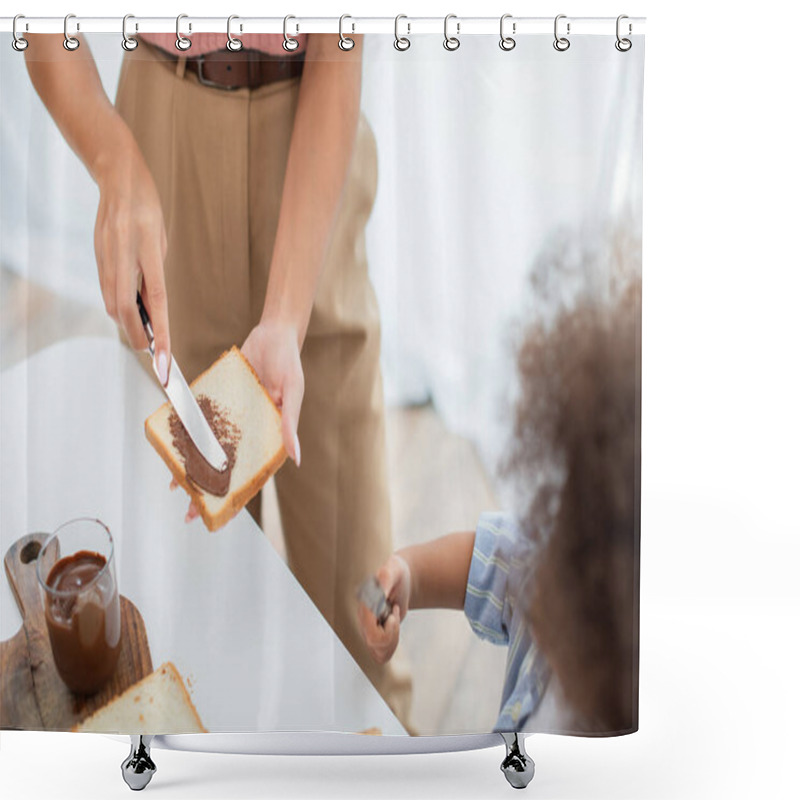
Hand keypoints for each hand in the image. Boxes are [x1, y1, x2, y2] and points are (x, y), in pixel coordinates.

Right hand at [94, 135, 170, 384]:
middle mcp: (124, 253)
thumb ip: (154, 271)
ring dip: (127, 323)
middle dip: (138, 336)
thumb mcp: (160, 238)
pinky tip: (130, 312)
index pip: (156, 301)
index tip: (163, 358)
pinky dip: (118, 306)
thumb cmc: (147, 207)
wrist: (117, 175)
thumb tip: (150, 305)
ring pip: (112, 302)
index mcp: (148, 247)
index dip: (160, 332)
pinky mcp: (97, 254)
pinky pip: (107, 289)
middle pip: (126, 309)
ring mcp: (106, 254)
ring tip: (143, 335)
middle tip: (151, 352)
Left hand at [175, 320, 303, 523]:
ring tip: (174, 484)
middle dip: (208, 489)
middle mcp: (249, 430)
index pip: (252, 472)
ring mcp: (233, 417)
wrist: (273, 332)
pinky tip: (173, 444)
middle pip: (227, 466)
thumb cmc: (289, 363)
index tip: (220, 515)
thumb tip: (294, 458)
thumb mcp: (292, 392)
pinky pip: (201, 419)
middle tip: (188, 510)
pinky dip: (188, 432)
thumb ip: (290, 423)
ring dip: (194, 465)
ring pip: (211, 447)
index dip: (237, 495)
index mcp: (270, 434)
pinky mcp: (219, 400)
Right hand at [357, 554, 411, 663]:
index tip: (394, 610)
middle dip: (392, 631)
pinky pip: (380, 656)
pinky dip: (391, 646)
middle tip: (394, 613)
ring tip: (393, 620)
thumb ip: (384, 578)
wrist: (400, 579)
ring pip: (378, 653)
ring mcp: (366, 630)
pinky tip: (393, 629)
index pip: (369, 628)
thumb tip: (378, 594)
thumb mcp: (393, 570)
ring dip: (393, 639)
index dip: (388, 625)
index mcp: (364, 604)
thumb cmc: (396, 572)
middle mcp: (361, 619)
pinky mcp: (374, 637)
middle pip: (374, 642)